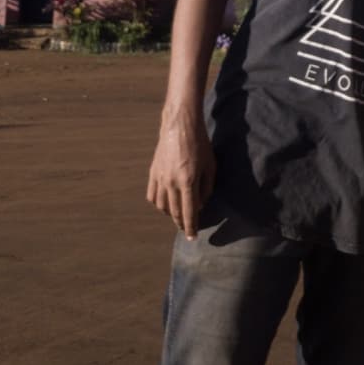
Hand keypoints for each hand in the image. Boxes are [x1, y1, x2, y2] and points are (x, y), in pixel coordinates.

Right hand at [146, 108, 215, 239]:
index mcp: (188, 181)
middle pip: (174, 212)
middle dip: (181, 223)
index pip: (189, 212)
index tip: (192, 238)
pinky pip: (152, 196)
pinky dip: (159, 204)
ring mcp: (159, 178)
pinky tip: (166, 204)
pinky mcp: (152, 172)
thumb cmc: (200, 144)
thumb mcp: (211, 165)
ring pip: (162, 206)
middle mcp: (171, 182)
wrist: (180, 126)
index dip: (191, 227)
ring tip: (178, 216)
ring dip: (170, 214)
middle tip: (187, 229)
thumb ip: (206, 188)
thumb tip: (200, 205)